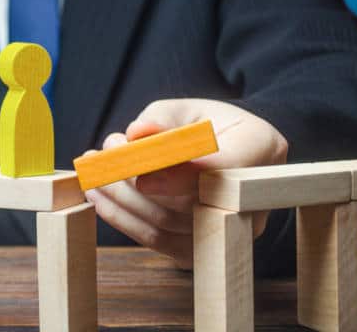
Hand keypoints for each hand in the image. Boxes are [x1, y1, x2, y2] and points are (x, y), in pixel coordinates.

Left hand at [84, 99, 287, 269]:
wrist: (222, 151)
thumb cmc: (205, 124)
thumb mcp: (186, 109)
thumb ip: (162, 119)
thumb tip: (136, 133)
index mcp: (261, 148)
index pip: (226, 169)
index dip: (183, 175)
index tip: (141, 175)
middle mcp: (254, 197)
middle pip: (191, 203)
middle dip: (137, 184)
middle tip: (104, 157)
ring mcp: (230, 228)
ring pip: (170, 225)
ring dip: (122, 201)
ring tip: (95, 174)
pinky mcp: (203, 246)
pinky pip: (160, 241)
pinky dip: (125, 221)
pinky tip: (101, 199)